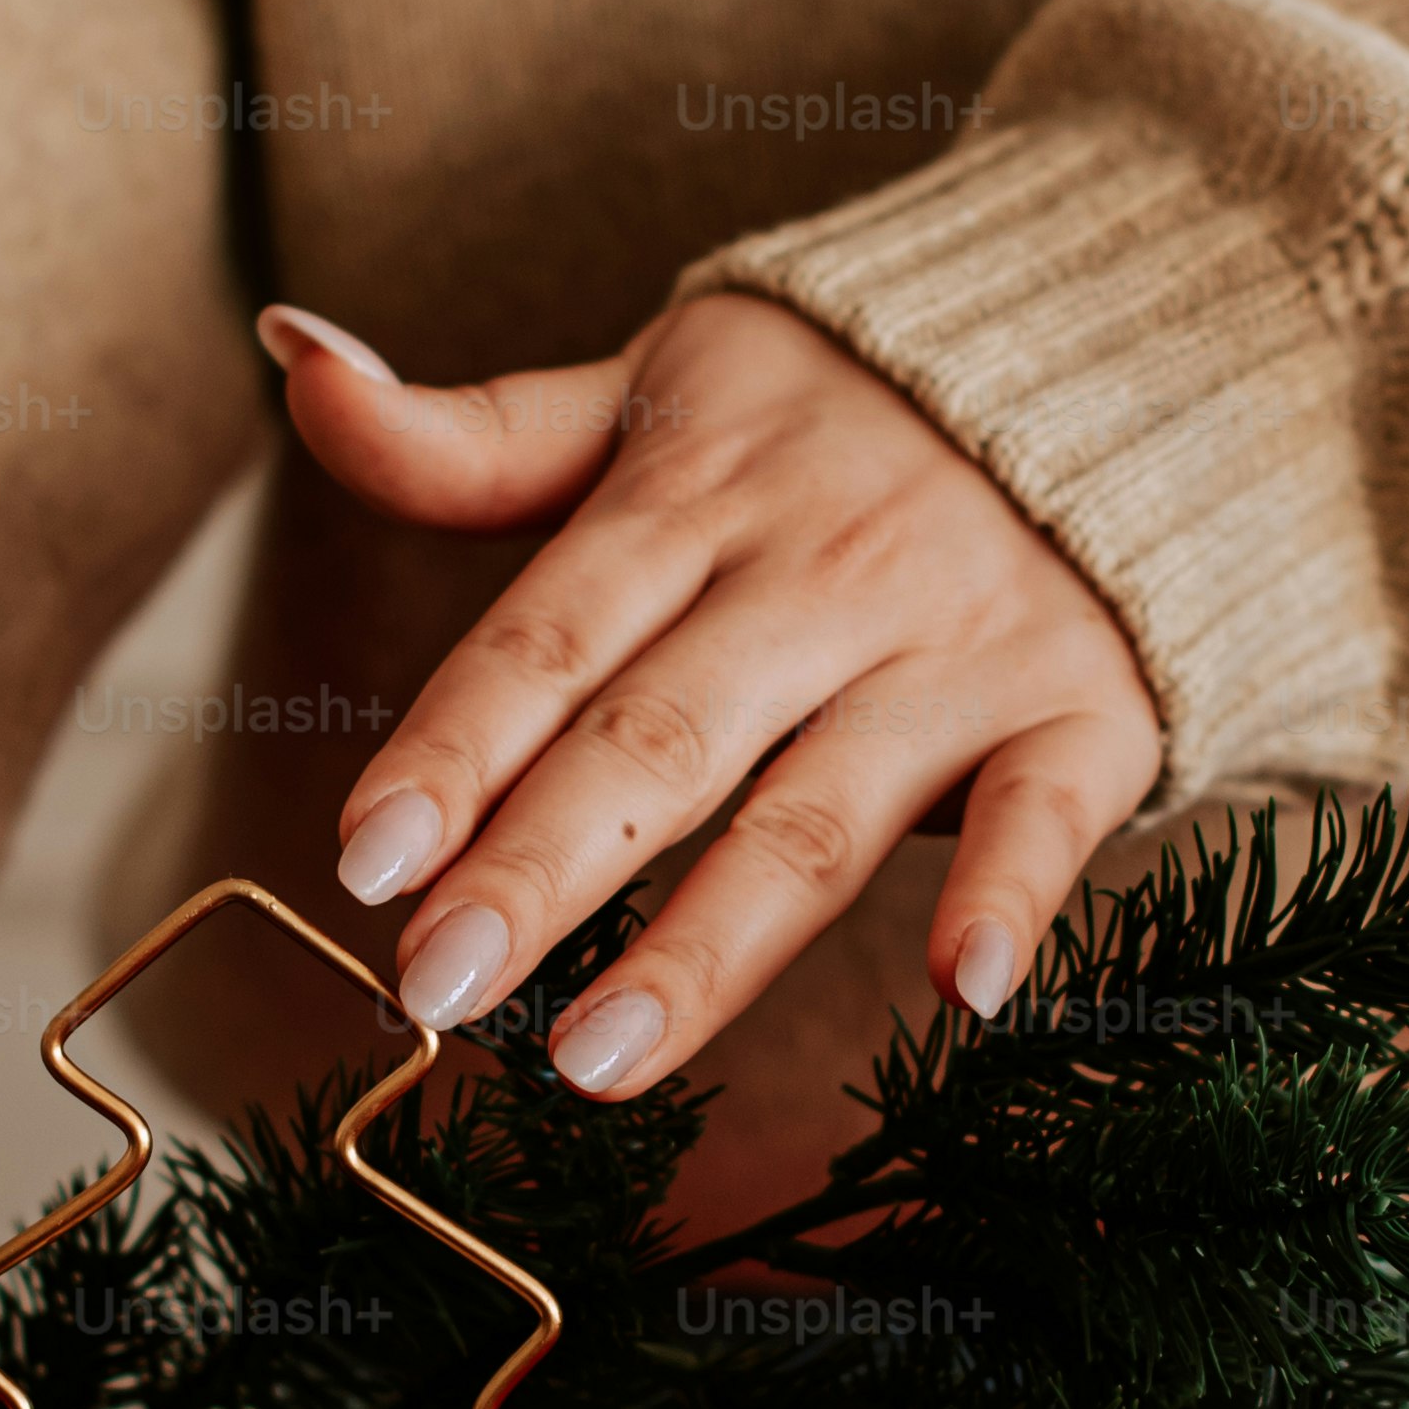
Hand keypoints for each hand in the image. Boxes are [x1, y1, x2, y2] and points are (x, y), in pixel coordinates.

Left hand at [267, 290, 1161, 1094]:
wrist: (1116, 350)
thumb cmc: (838, 410)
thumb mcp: (652, 388)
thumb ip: (473, 431)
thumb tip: (292, 351)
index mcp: (697, 495)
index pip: (551, 635)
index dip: (457, 746)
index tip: (365, 859)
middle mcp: (820, 573)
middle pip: (660, 737)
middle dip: (541, 864)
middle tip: (434, 984)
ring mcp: (955, 644)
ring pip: (816, 811)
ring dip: (710, 940)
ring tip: (596, 1058)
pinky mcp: (1082, 704)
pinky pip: (1049, 807)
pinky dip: (1017, 891)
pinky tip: (964, 988)